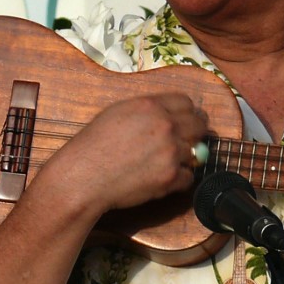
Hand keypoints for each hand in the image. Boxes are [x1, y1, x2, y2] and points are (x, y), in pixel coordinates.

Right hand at [44, 92, 209, 214]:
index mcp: (150, 106)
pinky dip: (178, 180)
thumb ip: (147, 111)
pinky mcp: (170, 177)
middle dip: (196, 133)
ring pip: (196, 153)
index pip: (186, 103)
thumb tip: (170, 115)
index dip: (188, 113)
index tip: (186, 121)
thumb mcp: (117, 113)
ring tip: (166, 163)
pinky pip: (189, 178)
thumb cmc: (93, 146)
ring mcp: (170, 152)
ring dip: (185, 159)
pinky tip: (162, 178)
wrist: (83, 176)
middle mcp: (164, 126)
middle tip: (188, 142)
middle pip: (199, 125)